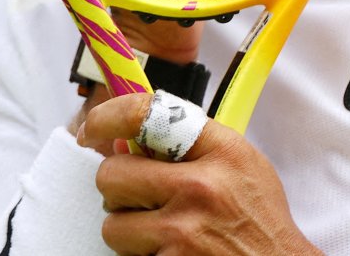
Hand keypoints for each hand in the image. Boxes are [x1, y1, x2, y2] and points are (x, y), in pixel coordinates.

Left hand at [82, 93, 321, 255]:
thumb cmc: (258, 220)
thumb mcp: (239, 165)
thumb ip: (189, 145)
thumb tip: (121, 141)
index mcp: (219, 151)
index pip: (145, 114)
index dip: (106, 117)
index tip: (90, 130)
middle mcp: (200, 187)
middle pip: (112, 175)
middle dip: (118, 190)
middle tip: (139, 199)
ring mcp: (183, 233)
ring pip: (112, 227)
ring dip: (129, 233)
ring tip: (163, 235)